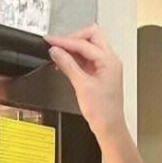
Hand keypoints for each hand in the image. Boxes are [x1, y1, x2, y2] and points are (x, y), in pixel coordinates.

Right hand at [45, 24, 125, 139]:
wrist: (109, 126)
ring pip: (88, 46)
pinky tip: (64, 62)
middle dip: (72, 38)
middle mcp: (110, 60)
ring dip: (73, 48)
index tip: (51, 41)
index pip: (84, 43)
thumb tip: (56, 51)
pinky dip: (75, 57)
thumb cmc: (103, 111)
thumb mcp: (82, 85)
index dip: (65, 41)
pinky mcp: (100, 73)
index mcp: (109, 61)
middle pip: (91, 36)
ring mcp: (105, 66)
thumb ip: (68, 65)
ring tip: (57, 53)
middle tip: (56, 44)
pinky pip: (87, 58)